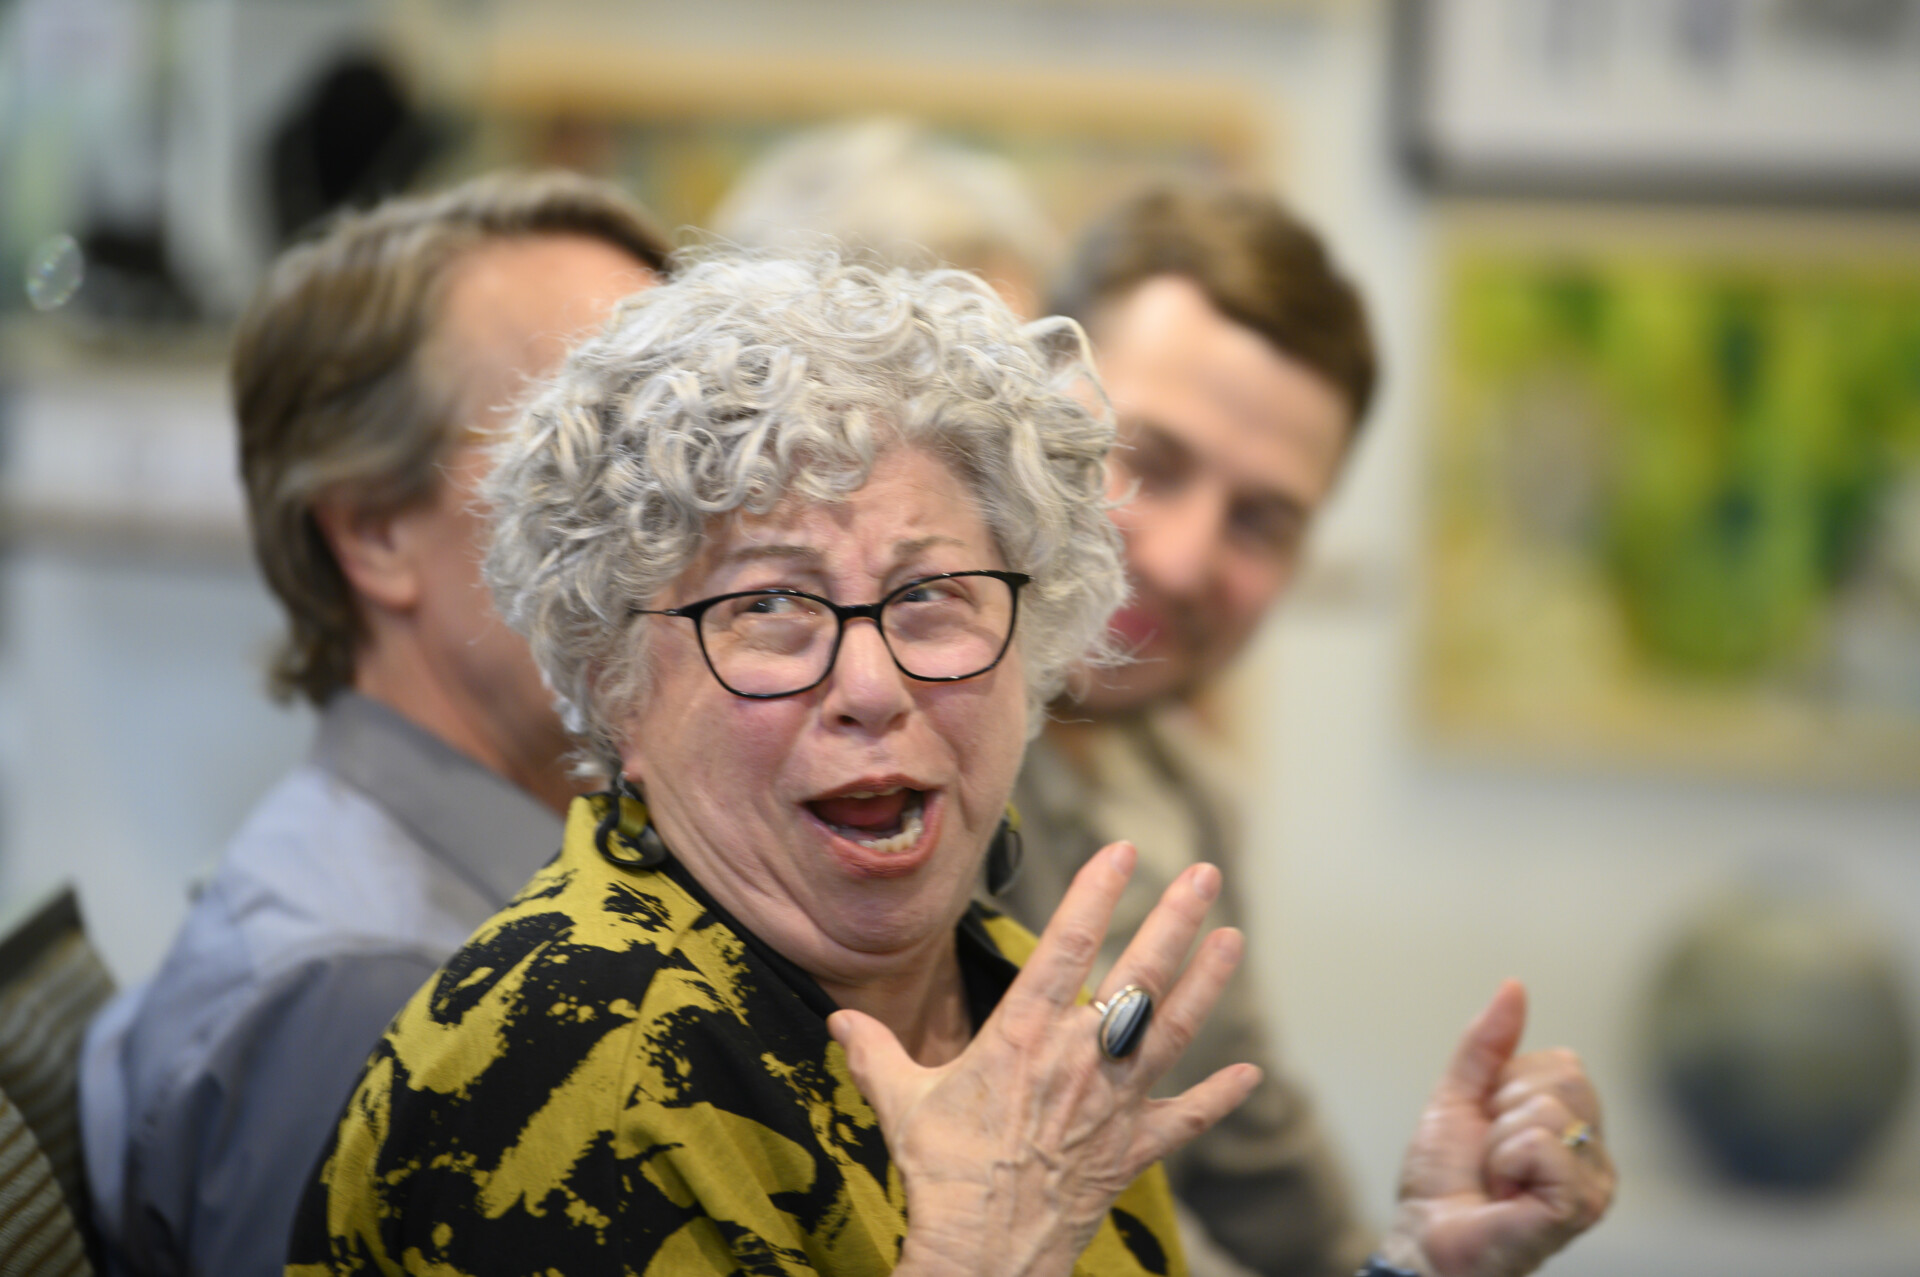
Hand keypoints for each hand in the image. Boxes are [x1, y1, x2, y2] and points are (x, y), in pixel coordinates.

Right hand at [828, 841, 1261, 1276]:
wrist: (983, 1249)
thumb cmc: (942, 1172)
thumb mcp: (900, 1102)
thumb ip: (875, 1052)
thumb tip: (841, 1021)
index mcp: (1023, 1034)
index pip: (1068, 944)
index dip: (1097, 892)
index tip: (1123, 850)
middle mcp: (1079, 1056)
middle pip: (1140, 974)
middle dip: (1175, 919)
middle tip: (1205, 875)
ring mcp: (1114, 1101)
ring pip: (1173, 1029)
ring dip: (1207, 983)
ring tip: (1234, 939)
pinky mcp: (1133, 1149)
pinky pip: (1186, 1119)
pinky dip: (1218, 1097)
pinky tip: (1250, 1074)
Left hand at [1378, 981, 1614, 1276]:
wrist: (1425, 1236)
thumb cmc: (1443, 1179)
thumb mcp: (1458, 1096)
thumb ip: (1487, 1044)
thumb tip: (1514, 986)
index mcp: (1574, 1126)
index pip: (1562, 1062)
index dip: (1506, 1087)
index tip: (1488, 1128)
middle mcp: (1595, 1154)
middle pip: (1565, 1078)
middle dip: (1503, 1109)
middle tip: (1492, 1156)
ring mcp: (1595, 1182)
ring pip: (1549, 1110)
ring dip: (1498, 1141)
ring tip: (1495, 1180)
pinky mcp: (1581, 1206)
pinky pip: (1543, 1143)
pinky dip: (1506, 1162)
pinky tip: (1505, 1196)